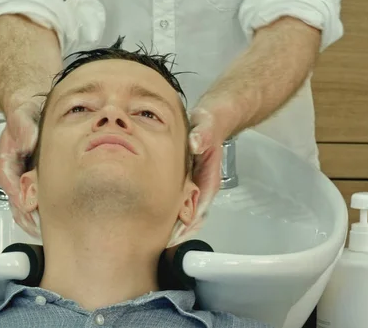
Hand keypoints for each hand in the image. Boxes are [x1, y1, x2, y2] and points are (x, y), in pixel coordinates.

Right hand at [0, 102, 40, 237]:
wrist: (36, 108)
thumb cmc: (28, 112)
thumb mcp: (24, 115)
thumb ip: (24, 127)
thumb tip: (28, 143)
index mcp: (7, 158)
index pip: (7, 180)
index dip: (17, 196)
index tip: (27, 208)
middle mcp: (15, 172)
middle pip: (16, 199)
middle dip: (26, 217)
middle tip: (41, 230)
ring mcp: (26, 178)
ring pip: (25, 204)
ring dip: (34, 219)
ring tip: (49, 232)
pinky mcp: (38, 182)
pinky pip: (39, 200)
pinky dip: (45, 212)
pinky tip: (58, 220)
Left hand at [167, 107, 224, 246]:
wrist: (212, 119)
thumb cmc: (210, 123)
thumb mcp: (207, 125)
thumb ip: (203, 134)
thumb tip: (196, 143)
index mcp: (210, 178)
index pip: (201, 207)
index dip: (189, 223)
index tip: (176, 236)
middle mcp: (203, 186)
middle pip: (194, 217)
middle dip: (180, 233)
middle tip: (162, 247)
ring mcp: (195, 186)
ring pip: (186, 213)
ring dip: (175, 228)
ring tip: (157, 243)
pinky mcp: (187, 183)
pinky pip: (179, 204)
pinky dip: (170, 216)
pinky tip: (155, 222)